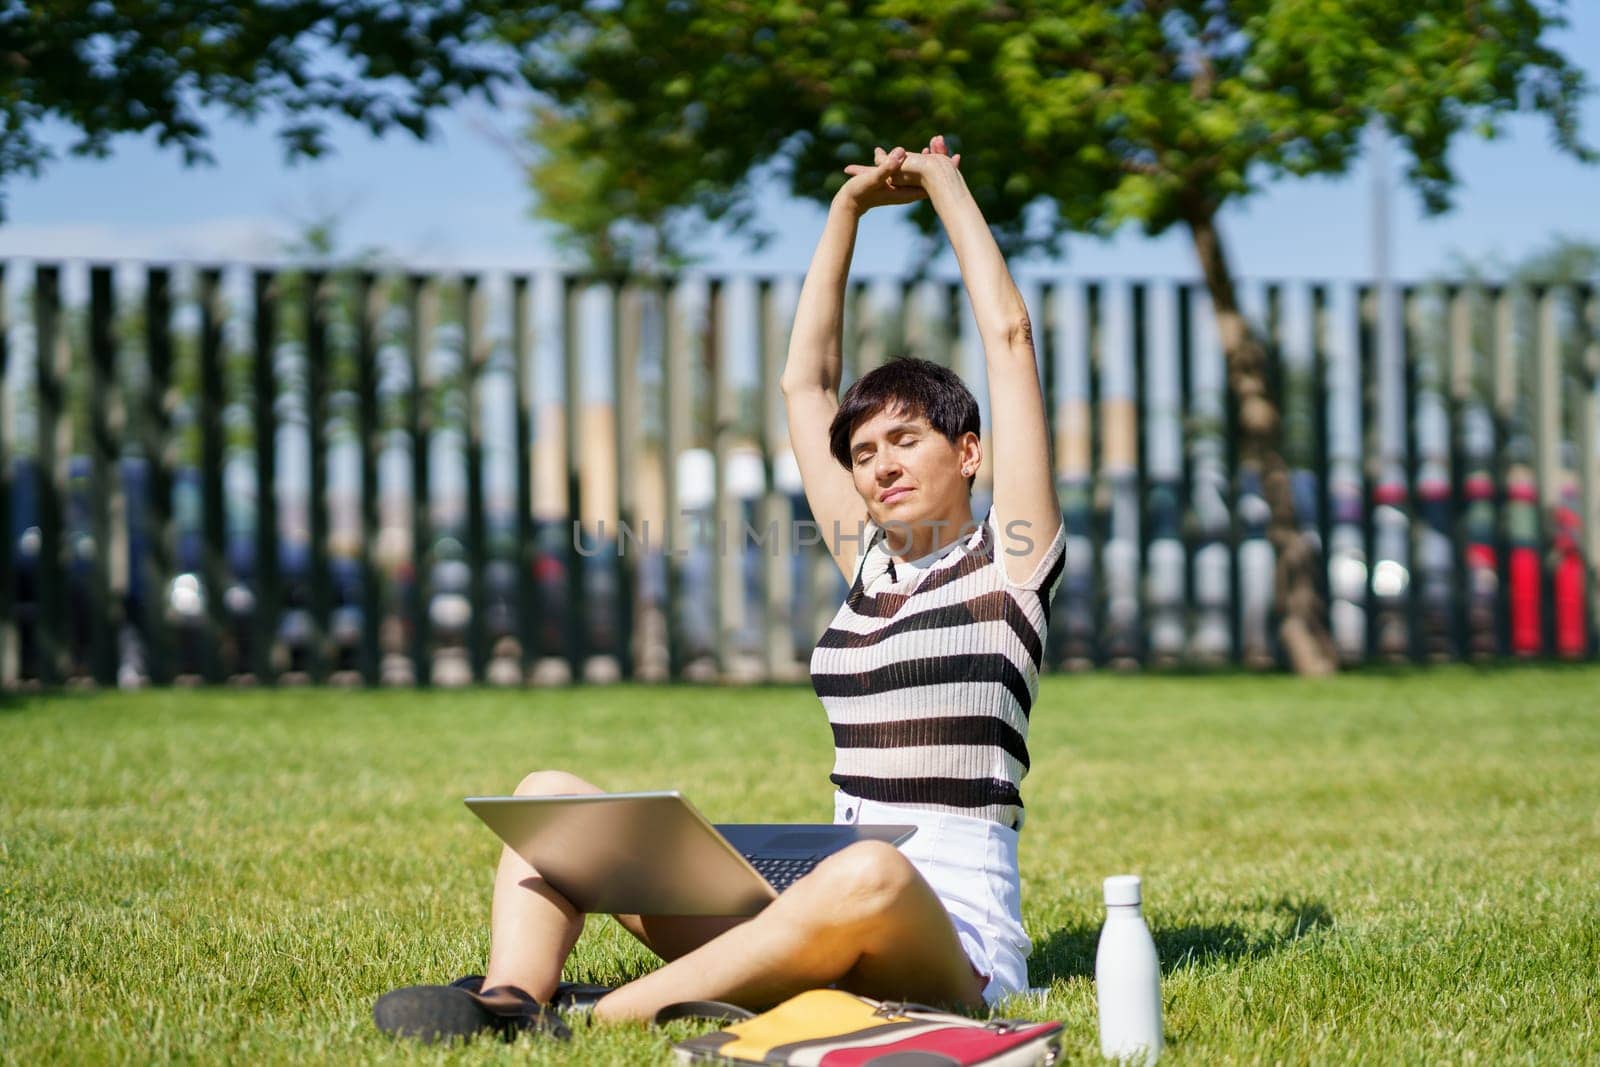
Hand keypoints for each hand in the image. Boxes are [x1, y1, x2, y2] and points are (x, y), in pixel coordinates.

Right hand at [837, 135, 961, 213]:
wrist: (850, 201)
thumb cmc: (860, 191)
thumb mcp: (873, 178)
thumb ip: (887, 166)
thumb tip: (901, 153)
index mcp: (907, 192)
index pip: (932, 183)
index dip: (944, 170)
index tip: (955, 157)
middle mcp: (909, 190)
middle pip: (932, 177)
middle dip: (942, 161)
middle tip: (949, 147)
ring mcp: (904, 186)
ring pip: (925, 172)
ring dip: (933, 158)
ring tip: (938, 142)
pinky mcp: (899, 181)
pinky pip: (916, 169)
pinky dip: (923, 159)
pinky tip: (927, 149)